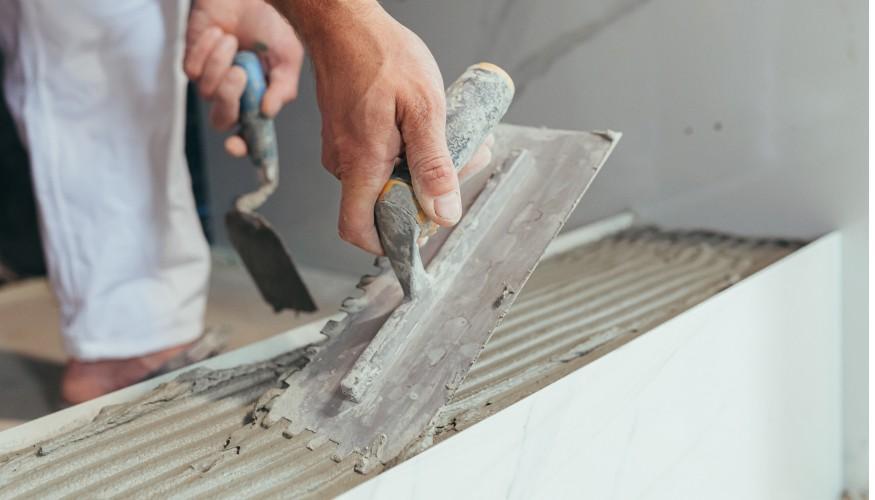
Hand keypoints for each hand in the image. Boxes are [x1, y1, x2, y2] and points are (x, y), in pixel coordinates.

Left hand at [184, 0, 303, 155]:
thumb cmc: (271, 25)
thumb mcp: (288, 59)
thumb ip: (283, 88)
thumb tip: (268, 113)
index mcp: (258, 102)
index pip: (248, 136)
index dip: (242, 147)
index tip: (236, 145)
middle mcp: (234, 96)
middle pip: (222, 120)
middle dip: (228, 99)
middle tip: (240, 74)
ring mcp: (211, 81)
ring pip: (206, 93)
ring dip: (220, 64)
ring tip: (233, 41)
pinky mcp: (192, 62)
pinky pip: (192, 71)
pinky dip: (208, 50)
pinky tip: (220, 34)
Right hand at [287, 2, 472, 253]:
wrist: (344, 22)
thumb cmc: (380, 54)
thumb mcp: (424, 108)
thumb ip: (434, 164)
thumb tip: (443, 211)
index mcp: (362, 162)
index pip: (358, 228)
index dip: (387, 242)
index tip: (420, 234)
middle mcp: (345, 162)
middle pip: (382, 205)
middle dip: (426, 195)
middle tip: (465, 164)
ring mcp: (343, 149)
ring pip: (384, 180)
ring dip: (422, 169)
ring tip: (455, 139)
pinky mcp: (348, 136)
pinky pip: (379, 159)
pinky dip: (408, 152)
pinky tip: (430, 128)